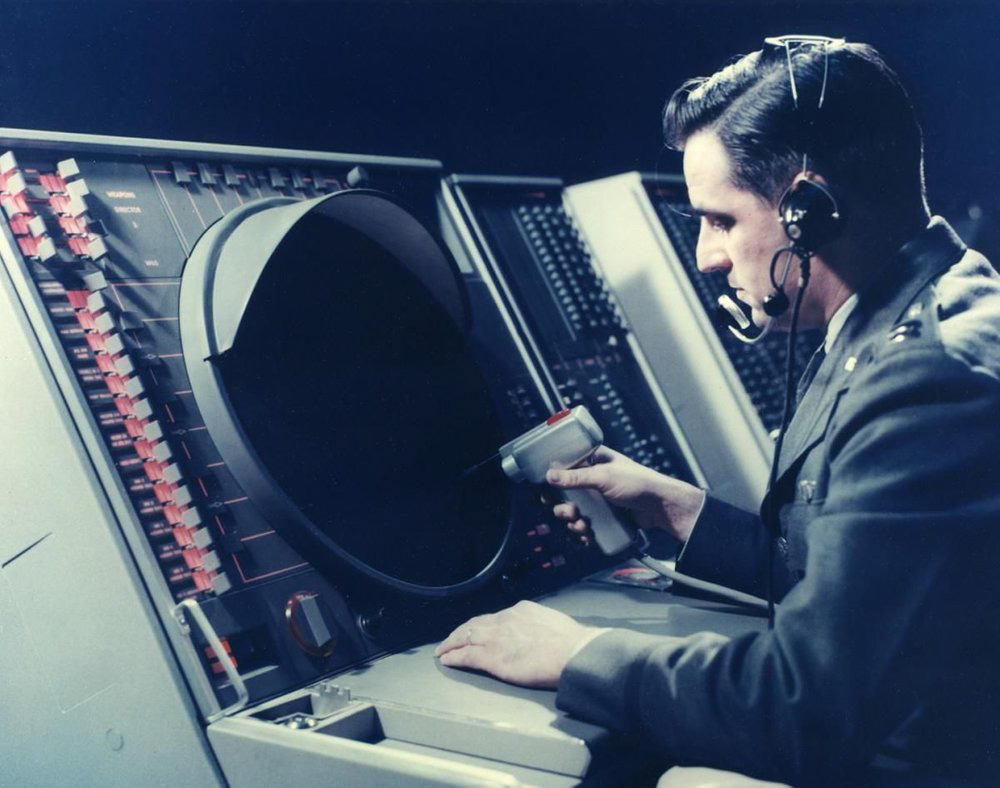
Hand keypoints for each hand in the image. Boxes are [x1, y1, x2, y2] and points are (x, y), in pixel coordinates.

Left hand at [434, 600, 604, 687]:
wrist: (573, 652)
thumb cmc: (571, 643)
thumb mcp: (553, 623)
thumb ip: (539, 626)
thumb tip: (540, 634)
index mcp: (521, 610)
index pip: (493, 617)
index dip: (481, 625)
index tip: (476, 629)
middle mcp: (505, 620)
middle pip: (475, 624)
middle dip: (461, 631)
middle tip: (451, 639)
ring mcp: (496, 638)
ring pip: (465, 637)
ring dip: (451, 643)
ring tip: (442, 650)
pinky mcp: (492, 657)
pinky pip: (466, 655)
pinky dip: (454, 657)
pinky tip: (446, 660)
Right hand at [546, 446, 704, 542]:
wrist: (661, 507)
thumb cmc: (639, 482)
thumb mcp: (604, 476)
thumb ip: (576, 477)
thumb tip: (550, 475)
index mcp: (593, 461)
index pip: (565, 468)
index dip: (554, 481)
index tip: (548, 493)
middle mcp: (594, 479)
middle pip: (567, 495)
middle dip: (564, 508)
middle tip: (568, 513)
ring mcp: (599, 499)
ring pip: (575, 513)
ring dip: (573, 522)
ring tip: (581, 526)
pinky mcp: (605, 516)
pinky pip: (586, 525)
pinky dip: (582, 532)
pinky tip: (586, 535)